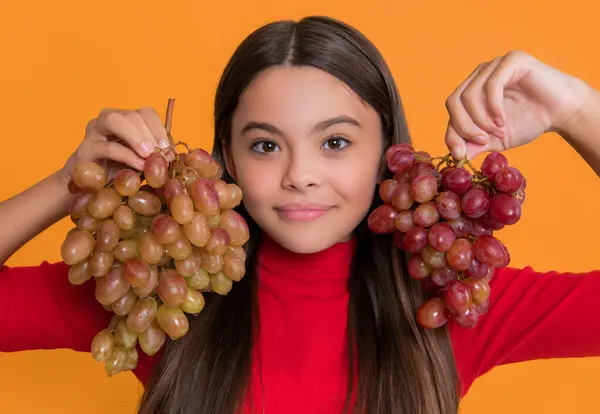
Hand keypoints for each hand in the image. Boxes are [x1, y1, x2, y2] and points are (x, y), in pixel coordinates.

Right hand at [59, 107, 172, 183]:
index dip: (159, 128)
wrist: (93, 187)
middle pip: (132, 115)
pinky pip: (107, 147)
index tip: (168, 148)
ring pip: (115, 121)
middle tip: (160, 153)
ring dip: (135, 136)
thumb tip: (171, 154)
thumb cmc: (120, 171)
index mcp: (126, 119)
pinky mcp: (85, 148)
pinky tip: (139, 165)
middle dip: (150, 133)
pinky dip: (126, 155)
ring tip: (148, 154)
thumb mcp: (143, 160)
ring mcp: (95, 131)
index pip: (146, 113)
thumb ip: (156, 154)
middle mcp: (109, 119)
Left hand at [444, 50, 593, 159]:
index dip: (453, 133)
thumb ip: (474, 145)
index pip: (451, 109)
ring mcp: (494, 65)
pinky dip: (493, 107)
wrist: (562, 111)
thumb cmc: (528, 122)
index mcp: (472, 90)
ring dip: (482, 119)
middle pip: (454, 101)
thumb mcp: (495, 140)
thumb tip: (455, 156)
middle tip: (483, 140)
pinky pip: (491, 85)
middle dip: (465, 126)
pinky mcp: (511, 60)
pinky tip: (503, 120)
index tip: (463, 153)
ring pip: (470, 94)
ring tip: (499, 130)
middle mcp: (479, 75)